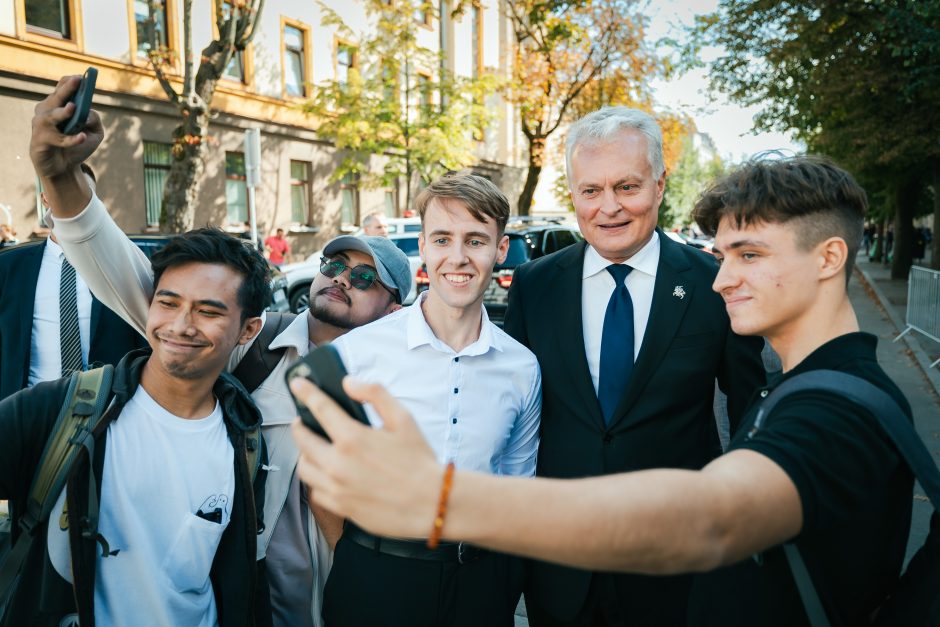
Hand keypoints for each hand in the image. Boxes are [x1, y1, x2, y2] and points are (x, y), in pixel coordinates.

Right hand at [30, 75, 103, 179]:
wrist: (63, 167)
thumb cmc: (77, 144)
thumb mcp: (94, 132)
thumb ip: (94, 119)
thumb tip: (87, 113)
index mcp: (60, 104)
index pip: (62, 87)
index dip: (71, 82)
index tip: (81, 77)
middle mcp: (48, 110)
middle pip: (57, 97)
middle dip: (67, 89)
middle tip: (77, 81)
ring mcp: (42, 124)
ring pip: (52, 116)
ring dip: (63, 112)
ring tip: (73, 108)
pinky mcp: (41, 140)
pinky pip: (57, 139)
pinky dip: (70, 139)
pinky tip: (82, 137)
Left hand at [290, 377, 440, 538]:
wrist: (431, 504)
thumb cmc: (419, 461)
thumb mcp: (404, 419)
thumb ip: (375, 394)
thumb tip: (349, 384)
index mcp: (353, 438)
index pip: (320, 408)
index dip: (306, 392)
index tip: (297, 385)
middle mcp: (338, 464)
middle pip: (302, 440)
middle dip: (299, 426)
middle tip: (301, 420)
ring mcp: (337, 487)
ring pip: (304, 468)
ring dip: (304, 454)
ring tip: (312, 447)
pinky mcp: (341, 507)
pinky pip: (315, 492)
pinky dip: (316, 480)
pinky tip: (326, 474)